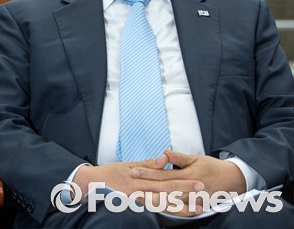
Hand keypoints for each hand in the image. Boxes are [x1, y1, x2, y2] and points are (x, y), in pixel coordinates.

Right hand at [75, 155, 204, 216]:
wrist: (91, 184)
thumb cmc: (109, 173)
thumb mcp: (129, 165)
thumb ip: (149, 164)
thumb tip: (165, 159)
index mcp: (142, 178)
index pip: (166, 180)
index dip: (183, 181)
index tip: (198, 181)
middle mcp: (141, 190)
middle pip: (168, 193)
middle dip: (186, 193)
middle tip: (203, 193)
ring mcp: (138, 201)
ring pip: (163, 206)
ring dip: (181, 208)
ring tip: (196, 209)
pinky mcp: (134, 207)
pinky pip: (153, 211)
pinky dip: (167, 213)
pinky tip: (177, 214)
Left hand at [128, 150, 245, 215]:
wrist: (231, 180)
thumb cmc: (211, 167)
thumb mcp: (196, 158)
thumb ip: (179, 158)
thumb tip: (165, 153)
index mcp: (188, 175)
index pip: (164, 174)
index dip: (148, 173)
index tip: (134, 171)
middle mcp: (190, 189)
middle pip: (164, 190)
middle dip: (146, 189)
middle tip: (130, 187)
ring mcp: (193, 200)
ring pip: (170, 203)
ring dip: (153, 201)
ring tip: (138, 198)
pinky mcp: (196, 206)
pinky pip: (179, 210)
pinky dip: (166, 209)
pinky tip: (154, 208)